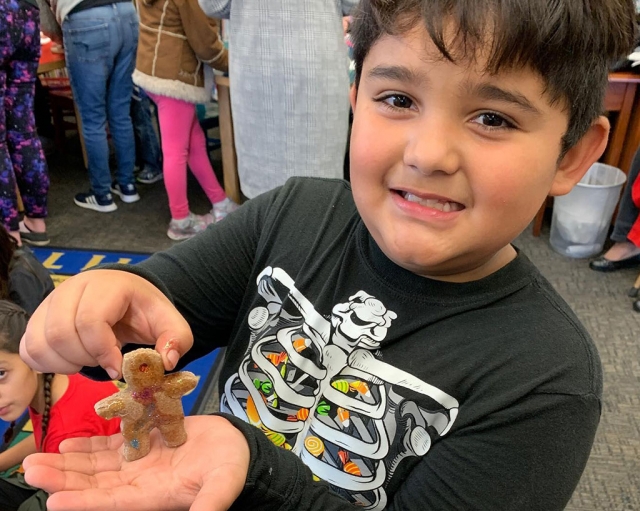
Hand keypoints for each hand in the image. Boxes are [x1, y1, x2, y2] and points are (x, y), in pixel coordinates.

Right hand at [20, 269, 192, 378]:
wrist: (125, 297)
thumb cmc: (145, 311)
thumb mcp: (170, 322)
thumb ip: (177, 339)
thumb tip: (167, 361)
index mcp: (107, 285)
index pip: (91, 320)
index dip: (103, 352)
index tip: (118, 369)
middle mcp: (72, 289)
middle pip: (61, 333)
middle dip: (85, 358)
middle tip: (105, 362)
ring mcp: (50, 302)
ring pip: (40, 343)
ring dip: (66, 363)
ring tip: (90, 360)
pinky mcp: (37, 319)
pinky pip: (29, 349)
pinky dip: (49, 364)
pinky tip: (73, 361)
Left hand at [22, 415, 249, 510]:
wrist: (235, 446)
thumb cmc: (232, 466)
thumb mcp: (223, 484)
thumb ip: (209, 504)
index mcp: (155, 495)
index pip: (113, 502)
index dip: (85, 501)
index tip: (55, 500)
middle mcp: (140, 483)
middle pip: (95, 483)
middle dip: (63, 478)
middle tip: (31, 469)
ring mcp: (139, 463)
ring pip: (96, 465)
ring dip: (68, 463)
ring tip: (38, 458)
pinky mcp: (143, 444)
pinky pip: (110, 446)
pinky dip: (89, 446)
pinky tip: (68, 445)